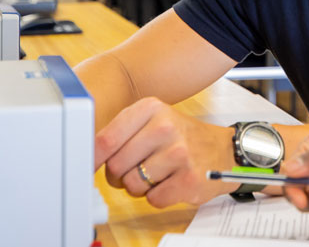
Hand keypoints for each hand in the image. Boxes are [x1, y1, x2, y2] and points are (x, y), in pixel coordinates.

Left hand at [93, 97, 238, 206]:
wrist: (224, 150)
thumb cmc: (182, 137)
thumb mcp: (152, 121)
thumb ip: (119, 134)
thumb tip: (85, 157)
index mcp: (151, 108)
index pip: (105, 140)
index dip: (93, 160)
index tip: (89, 168)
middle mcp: (165, 127)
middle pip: (115, 166)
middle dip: (119, 175)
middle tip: (136, 169)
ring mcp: (179, 153)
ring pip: (132, 185)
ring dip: (139, 187)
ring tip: (156, 175)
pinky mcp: (189, 179)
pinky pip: (153, 199)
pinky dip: (158, 197)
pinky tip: (171, 183)